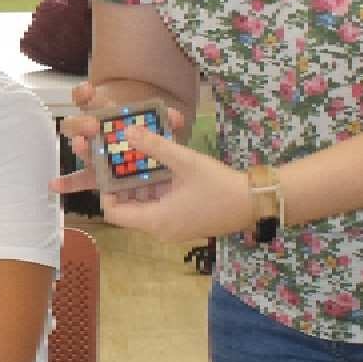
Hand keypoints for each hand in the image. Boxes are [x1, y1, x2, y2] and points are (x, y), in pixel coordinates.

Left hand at [51, 106, 250, 242]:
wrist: (257, 202)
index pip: (113, 213)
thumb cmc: (220, 185)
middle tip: (121, 159)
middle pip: (128, 209)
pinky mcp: (186, 224)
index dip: (105, 191)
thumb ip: (156, 147)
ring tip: (139, 159)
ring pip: (146, 207)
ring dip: (141, 186)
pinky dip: (157, 192)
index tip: (107, 169)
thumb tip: (127, 131)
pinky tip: (162, 170)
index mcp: (156, 220)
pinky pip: (161, 209)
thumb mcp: (186, 162)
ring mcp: (174, 229)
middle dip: (123, 184)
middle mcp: (161, 230)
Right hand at [52, 84, 181, 198]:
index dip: (85, 95)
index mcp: (108, 115)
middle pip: (80, 124)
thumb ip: (167, 122)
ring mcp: (94, 154)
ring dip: (79, 146)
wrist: (156, 168)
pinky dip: (67, 183)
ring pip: (81, 149)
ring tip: (80, 146)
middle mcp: (96, 133)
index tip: (87, 91)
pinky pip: (80, 179)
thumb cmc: (151, 141)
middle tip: (93, 126)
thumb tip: (174, 117)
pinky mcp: (95, 176)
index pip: (91, 101)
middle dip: (83, 122)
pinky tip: (55, 185)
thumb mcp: (161, 130)